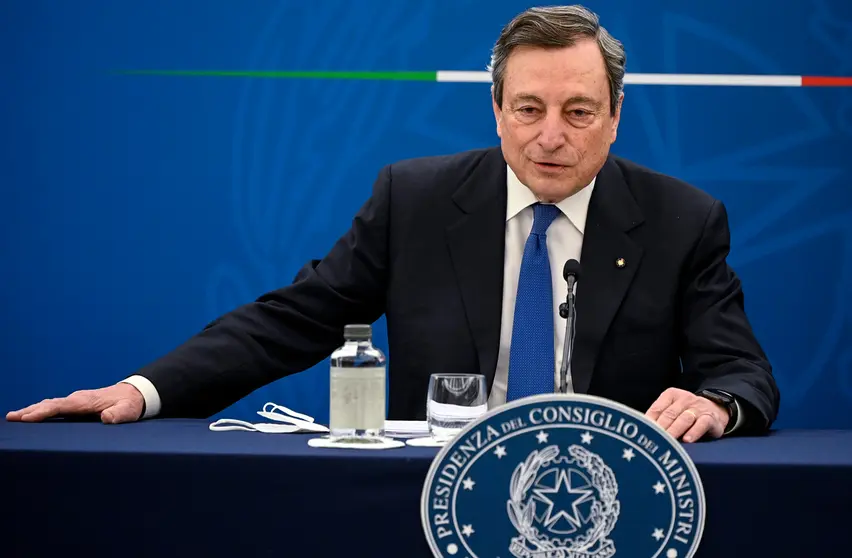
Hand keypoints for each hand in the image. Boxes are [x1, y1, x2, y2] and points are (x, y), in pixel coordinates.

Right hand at [6, 383, 144, 423]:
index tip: (27, 418)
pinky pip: (54, 407)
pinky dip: (40, 411)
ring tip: (14, 417)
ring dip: (32, 410)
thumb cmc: (131, 404)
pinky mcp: (76, 405)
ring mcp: (76, 401)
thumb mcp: (129, 411)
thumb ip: (119, 414)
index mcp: (86, 401)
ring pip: (50, 405)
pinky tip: (30, 416)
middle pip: (50, 404)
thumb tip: (106, 417)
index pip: (60, 406)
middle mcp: (77, 399)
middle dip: (30, 411)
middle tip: (11, 418)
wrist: (135, 394)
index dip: (44, 412)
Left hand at [645, 387, 728, 442]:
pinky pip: (701, 424)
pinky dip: (694, 432)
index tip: (643, 431)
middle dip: (660, 428)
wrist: (716, 409)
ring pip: (684, 419)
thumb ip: (660, 416)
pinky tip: (687, 440)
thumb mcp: (673, 409)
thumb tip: (642, 428)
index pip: (657, 408)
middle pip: (669, 414)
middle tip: (653, 439)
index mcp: (671, 395)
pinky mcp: (710, 418)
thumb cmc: (687, 413)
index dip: (649, 421)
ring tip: (668, 441)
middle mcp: (684, 399)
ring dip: (674, 430)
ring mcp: (698, 408)